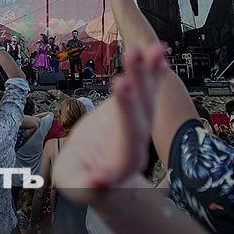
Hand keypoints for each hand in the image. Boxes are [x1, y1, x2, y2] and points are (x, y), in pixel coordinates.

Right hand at [52, 44, 167, 203]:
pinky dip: (153, 72)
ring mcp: (138, 124)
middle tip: (133, 57)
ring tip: (150, 47)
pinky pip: (147, 90)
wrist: (96, 172)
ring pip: (146, 99)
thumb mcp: (75, 186)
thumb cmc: (81, 179)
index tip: (119, 86)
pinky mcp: (134, 109)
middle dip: (137, 87)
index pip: (129, 139)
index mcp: (122, 163)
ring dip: (147, 73)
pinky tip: (159, 52)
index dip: (126, 115)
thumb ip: (86, 186)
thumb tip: (98, 183)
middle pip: (142, 115)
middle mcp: (136, 143)